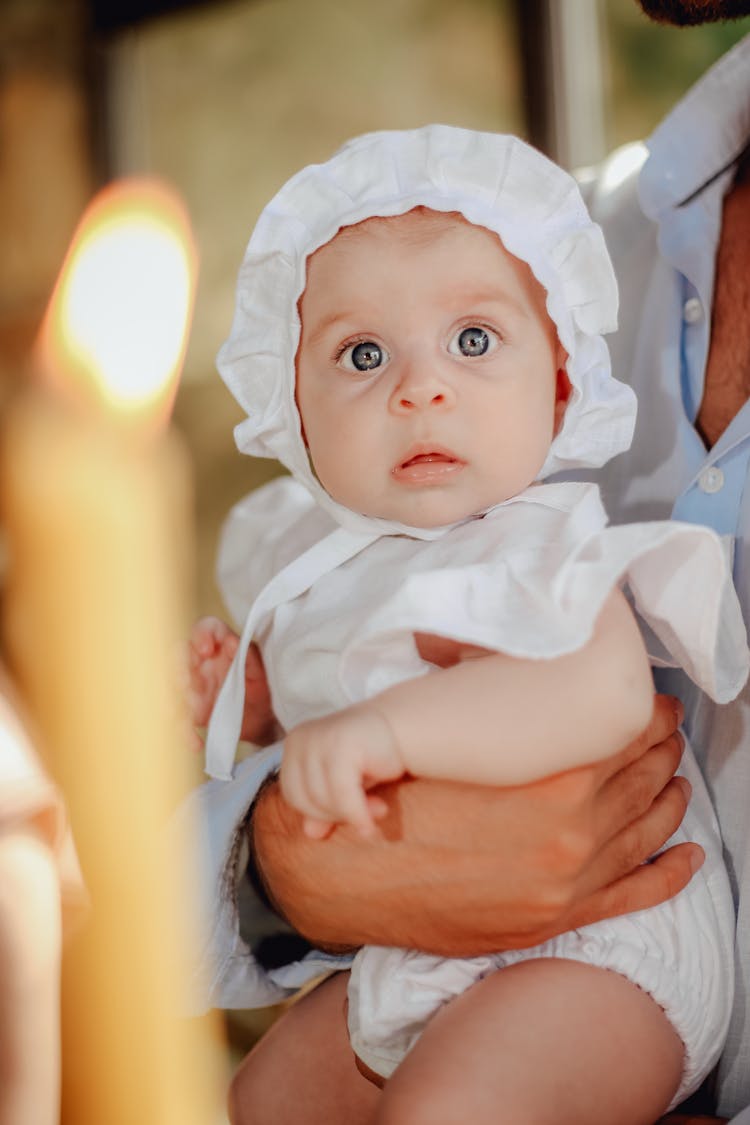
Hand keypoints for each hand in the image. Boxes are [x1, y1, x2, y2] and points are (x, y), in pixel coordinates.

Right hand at [187, 616, 276, 748]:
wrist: (267, 722)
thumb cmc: (266, 689)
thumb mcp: (262, 673)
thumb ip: (248, 657)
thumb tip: (232, 642)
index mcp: (221, 647)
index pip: (204, 629)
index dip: (201, 635)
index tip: (206, 650)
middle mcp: (202, 663)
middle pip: (178, 658)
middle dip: (178, 671)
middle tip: (186, 685)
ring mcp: (193, 688)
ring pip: (171, 689)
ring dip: (177, 701)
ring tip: (193, 715)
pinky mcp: (190, 712)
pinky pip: (179, 720)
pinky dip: (184, 732)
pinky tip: (196, 743)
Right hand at [250, 695, 698, 952]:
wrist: (339, 875)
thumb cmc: (385, 797)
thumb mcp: (433, 733)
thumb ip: (482, 697)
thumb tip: (510, 649)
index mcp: (545, 785)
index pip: (621, 739)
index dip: (644, 716)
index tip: (652, 699)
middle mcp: (568, 837)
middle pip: (638, 781)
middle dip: (658, 750)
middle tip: (669, 727)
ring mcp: (563, 886)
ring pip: (641, 833)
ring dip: (665, 800)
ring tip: (675, 774)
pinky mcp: (550, 920)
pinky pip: (630, 897)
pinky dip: (666, 875)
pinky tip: (687, 855)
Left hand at [281, 707, 404, 837]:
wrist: (402, 730)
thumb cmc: (370, 759)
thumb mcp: (342, 786)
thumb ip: (325, 807)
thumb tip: (311, 833)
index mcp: (294, 746)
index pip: (293, 794)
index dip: (318, 813)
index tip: (347, 819)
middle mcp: (300, 738)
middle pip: (303, 798)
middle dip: (335, 814)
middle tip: (369, 815)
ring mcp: (318, 738)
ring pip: (321, 798)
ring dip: (350, 814)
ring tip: (379, 810)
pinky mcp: (340, 743)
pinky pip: (341, 793)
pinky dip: (356, 814)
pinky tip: (370, 824)